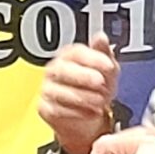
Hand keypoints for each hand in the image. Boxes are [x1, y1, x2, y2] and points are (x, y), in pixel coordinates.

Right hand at [39, 32, 119, 153]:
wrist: (88, 116)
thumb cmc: (96, 89)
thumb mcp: (107, 70)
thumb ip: (104, 54)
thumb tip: (101, 37)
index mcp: (70, 56)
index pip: (77, 52)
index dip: (94, 58)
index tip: (109, 66)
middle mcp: (56, 70)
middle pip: (63, 70)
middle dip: (84, 77)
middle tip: (101, 83)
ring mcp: (48, 89)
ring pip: (60, 92)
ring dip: (83, 98)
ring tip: (100, 101)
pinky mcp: (45, 108)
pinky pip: (57, 110)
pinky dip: (77, 113)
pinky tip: (92, 113)